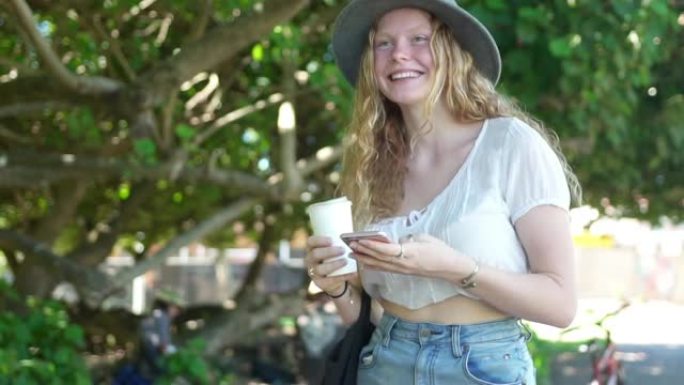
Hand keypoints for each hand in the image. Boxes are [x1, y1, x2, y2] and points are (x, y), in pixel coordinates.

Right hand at [305, 235, 355, 293]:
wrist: (334, 279)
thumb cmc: (334, 259)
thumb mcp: (334, 250)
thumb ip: (338, 244)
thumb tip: (352, 238)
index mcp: (311, 249)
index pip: (310, 242)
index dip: (320, 240)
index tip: (332, 240)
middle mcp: (310, 260)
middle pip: (315, 254)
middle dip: (329, 251)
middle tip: (343, 250)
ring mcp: (313, 273)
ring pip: (320, 269)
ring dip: (334, 264)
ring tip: (346, 261)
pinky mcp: (320, 283)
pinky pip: (331, 280)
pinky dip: (343, 276)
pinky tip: (354, 273)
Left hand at [350, 233, 472, 278]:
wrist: (450, 268)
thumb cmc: (440, 250)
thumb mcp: (424, 238)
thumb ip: (408, 239)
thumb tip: (397, 241)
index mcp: (408, 253)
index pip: (385, 250)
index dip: (371, 246)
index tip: (359, 240)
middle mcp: (403, 264)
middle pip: (378, 258)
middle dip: (363, 252)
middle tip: (349, 245)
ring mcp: (403, 270)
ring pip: (379, 265)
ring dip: (365, 259)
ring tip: (352, 254)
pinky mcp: (404, 272)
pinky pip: (386, 269)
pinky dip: (374, 266)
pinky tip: (365, 264)